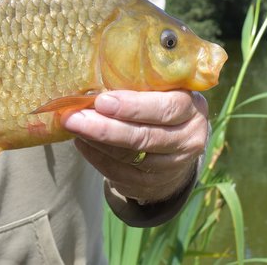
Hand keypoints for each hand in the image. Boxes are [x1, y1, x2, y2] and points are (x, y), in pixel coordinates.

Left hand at [62, 90, 207, 203]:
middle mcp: (188, 139)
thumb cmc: (160, 106)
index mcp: (192, 108)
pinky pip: (121, 173)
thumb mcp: (162, 91)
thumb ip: (140, 86)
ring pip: (130, 156)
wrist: (177, 146)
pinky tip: (81, 143)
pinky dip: (97, 157)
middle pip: (145, 137)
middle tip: (75, 117)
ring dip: (96, 141)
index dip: (133, 106)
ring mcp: (173, 166)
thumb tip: (94, 82)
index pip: (166, 108)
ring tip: (74, 125)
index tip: (101, 101)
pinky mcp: (154, 185)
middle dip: (106, 127)